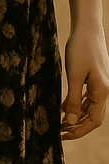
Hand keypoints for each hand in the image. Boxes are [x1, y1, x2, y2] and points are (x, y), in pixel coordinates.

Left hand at [60, 18, 108, 140]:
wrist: (87, 28)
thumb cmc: (81, 49)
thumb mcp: (74, 75)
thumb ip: (74, 100)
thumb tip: (72, 122)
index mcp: (103, 92)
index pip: (94, 121)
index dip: (79, 131)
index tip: (63, 136)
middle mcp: (105, 90)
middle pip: (93, 117)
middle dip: (77, 126)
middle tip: (59, 132)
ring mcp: (101, 84)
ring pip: (90, 107)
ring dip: (77, 116)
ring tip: (60, 122)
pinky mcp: (95, 77)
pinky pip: (88, 96)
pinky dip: (78, 103)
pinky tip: (65, 106)